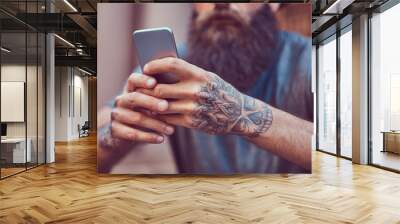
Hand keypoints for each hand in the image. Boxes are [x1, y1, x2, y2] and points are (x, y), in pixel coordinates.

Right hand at [108, 72, 174, 143]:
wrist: (126, 134)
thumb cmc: (146, 114)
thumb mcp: (151, 104)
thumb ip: (160, 97)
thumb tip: (181, 93)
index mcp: (130, 90)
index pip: (133, 80)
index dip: (142, 80)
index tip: (154, 83)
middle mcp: (121, 100)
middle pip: (135, 98)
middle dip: (151, 102)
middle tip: (166, 106)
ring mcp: (117, 115)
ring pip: (136, 118)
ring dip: (156, 124)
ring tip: (171, 130)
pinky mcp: (115, 130)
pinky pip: (132, 134)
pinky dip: (148, 137)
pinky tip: (161, 139)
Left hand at [138, 57, 272, 136]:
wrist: (238, 114)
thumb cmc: (218, 92)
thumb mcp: (207, 78)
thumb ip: (187, 75)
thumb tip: (160, 71)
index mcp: (200, 75)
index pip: (172, 64)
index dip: (155, 65)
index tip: (146, 67)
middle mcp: (196, 90)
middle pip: (160, 89)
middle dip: (148, 90)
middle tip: (141, 89)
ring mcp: (194, 107)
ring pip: (161, 106)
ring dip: (151, 105)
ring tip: (145, 101)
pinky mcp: (192, 122)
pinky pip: (168, 119)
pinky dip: (160, 116)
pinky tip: (156, 113)